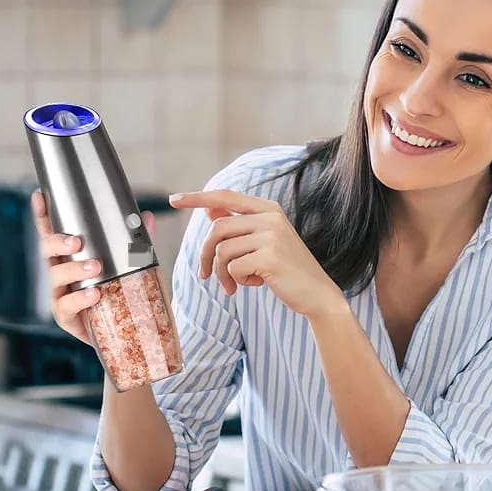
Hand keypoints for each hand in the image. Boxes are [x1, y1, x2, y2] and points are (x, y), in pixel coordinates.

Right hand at [31, 190, 155, 344]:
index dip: (43, 215)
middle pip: (48, 251)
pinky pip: (67, 306)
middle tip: (77, 241)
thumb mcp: (129, 266)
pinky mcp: (66, 317)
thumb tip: (147, 217)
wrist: (122, 332)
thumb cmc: (118, 294)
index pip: (53, 233)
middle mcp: (61, 273)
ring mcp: (60, 295)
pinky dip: (81, 299)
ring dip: (75, 270)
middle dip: (59, 243)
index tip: (40, 196)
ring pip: (57, 277)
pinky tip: (95, 294)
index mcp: (70, 257)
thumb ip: (136, 243)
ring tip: (95, 267)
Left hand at [169, 189, 345, 319]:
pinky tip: (254, 284)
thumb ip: (239, 224)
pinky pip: (233, 267)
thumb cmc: (287, 269)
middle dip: (205, 254)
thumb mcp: (264, 241)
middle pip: (217, 228)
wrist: (318, 294)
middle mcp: (270, 218)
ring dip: (222, 273)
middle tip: (205, 275)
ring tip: (235, 284)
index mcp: (268, 209)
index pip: (225, 196)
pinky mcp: (269, 257)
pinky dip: (236, 280)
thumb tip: (209, 210)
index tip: (173, 200)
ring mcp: (271, 236)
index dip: (197, 198)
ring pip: (222, 250)